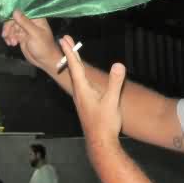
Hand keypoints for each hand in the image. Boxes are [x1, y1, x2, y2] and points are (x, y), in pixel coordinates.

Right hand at [2, 11, 59, 73]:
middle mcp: (30, 22)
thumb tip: (15, 11)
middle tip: (6, 35)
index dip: (13, 14)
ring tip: (11, 42)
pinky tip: (11, 43)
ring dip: (9, 34)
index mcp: (36, 18)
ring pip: (12, 27)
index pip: (22, 12)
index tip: (7, 20)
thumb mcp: (35, 34)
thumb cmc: (43, 47)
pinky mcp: (21, 36)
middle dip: (9, 27)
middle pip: (15, 19)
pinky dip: (9, 38)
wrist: (44, 61)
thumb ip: (25, 22)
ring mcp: (25, 29)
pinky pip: (11, 34)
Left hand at [59, 35, 124, 153]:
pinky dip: (79, 72)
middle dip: (70, 53)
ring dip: (73, 62)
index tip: (64, 40)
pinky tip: (83, 74)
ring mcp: (82, 98)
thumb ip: (115, 83)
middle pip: (73, 69)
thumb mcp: (112, 102)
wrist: (100, 143)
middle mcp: (79, 92)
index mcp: (83, 90)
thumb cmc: (105, 123)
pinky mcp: (86, 103)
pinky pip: (80, 82)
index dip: (70, 52)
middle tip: (65, 39)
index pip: (75, 66)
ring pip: (76, 76)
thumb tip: (119, 64)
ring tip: (72, 52)